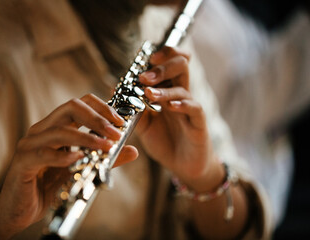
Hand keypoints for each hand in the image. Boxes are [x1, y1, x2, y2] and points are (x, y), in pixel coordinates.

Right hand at [0, 94, 137, 235]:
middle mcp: (42, 130)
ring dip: (87, 137)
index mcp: (55, 127)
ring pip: (60, 130)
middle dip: (97, 118)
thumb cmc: (49, 187)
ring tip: (105, 147)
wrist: (20, 210)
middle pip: (70, 107)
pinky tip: (78, 158)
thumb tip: (133, 150)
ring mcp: (30, 144)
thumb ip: (105, 159)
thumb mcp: (82, 170)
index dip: (101, 108)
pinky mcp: (23, 162)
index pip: (79, 104)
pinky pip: (43, 154)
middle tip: (115, 132)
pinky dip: (63, 155)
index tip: (120, 122)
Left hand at [137, 47, 221, 189]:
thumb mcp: (143, 125)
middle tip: (144, 77)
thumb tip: (115, 90)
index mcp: (167, 91)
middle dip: (162, 66)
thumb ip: (133, 108)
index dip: (162, 55)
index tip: (146, 57)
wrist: (182, 166)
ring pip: (183, 87)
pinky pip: (194, 108)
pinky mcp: (199, 123)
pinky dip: (181, 104)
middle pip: (181, 66)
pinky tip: (170, 106)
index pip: (169, 63)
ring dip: (164, 89)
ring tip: (148, 94)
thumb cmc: (164, 142)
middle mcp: (180, 95)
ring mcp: (190, 108)